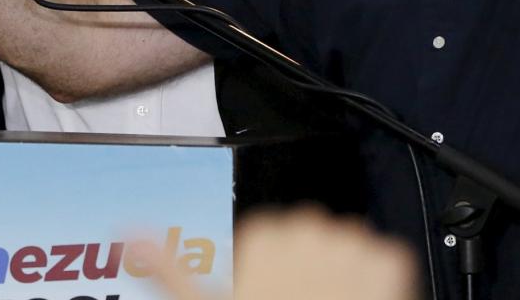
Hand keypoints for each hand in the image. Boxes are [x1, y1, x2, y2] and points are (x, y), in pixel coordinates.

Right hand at [142, 206, 414, 299]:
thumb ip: (169, 269)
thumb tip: (128, 237)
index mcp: (263, 232)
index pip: (274, 235)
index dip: (275, 272)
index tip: (274, 295)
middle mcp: (307, 226)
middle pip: (313, 236)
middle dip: (312, 268)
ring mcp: (351, 242)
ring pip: (351, 245)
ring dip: (348, 272)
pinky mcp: (391, 260)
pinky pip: (391, 257)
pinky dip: (384, 280)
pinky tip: (366, 299)